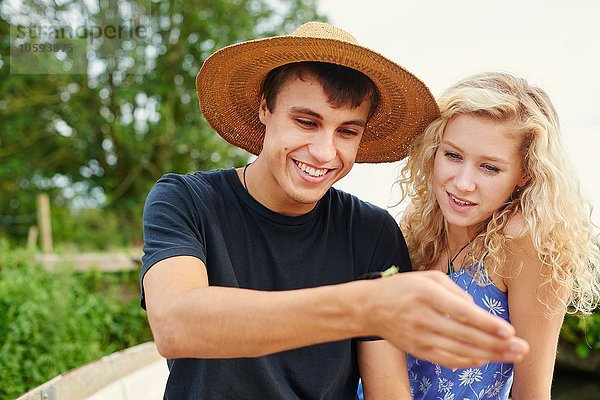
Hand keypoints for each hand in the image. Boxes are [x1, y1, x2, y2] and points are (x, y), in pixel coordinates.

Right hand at [366, 270, 528, 368]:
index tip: (509, 330)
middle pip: (465, 335)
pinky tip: (486, 359)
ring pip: (460, 350)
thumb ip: (455, 290)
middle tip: (523, 348)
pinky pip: (446, 359)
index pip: (461, 312)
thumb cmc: (403, 288)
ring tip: (513, 356)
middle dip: (497, 344)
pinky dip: (468, 361)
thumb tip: (477, 310)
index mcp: (426, 294)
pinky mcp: (417, 350)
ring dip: (490, 354)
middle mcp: (422, 317)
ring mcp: (419, 337)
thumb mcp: (427, 277)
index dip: (486, 323)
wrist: (369, 307)